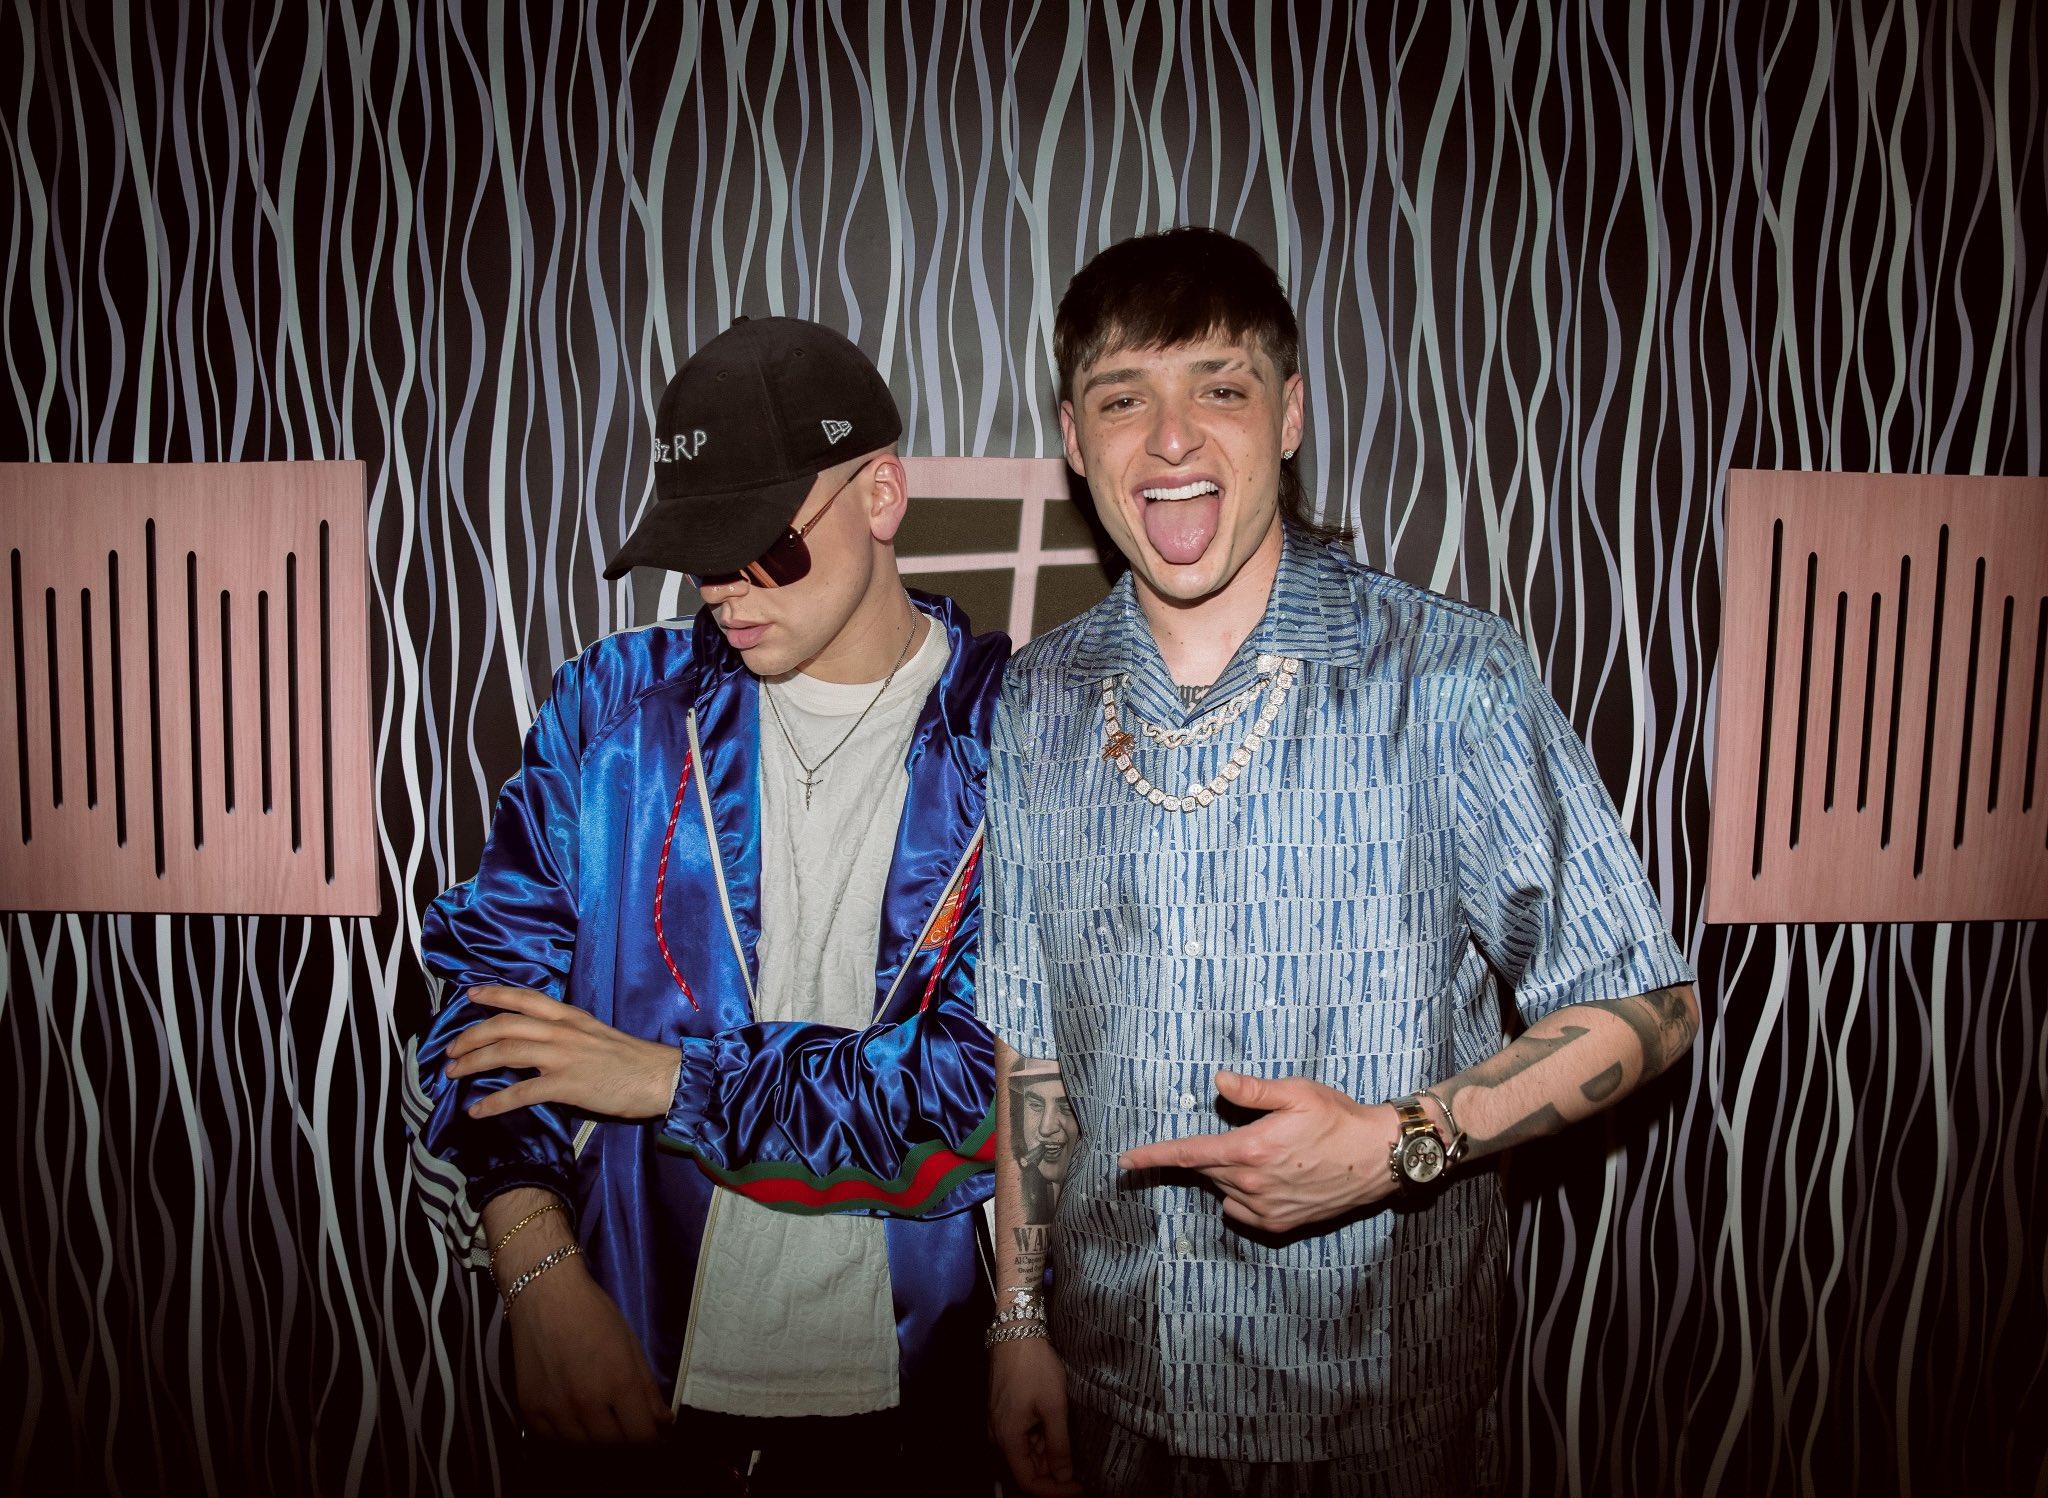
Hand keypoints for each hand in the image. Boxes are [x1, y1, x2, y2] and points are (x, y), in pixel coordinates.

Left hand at [446, 986, 680, 1120]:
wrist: (659, 1077)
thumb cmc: (631, 1059)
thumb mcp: (596, 1034)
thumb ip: (568, 1034)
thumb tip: (542, 1042)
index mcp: (570, 1017)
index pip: (525, 998)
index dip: (494, 994)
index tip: (470, 995)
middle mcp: (562, 1031)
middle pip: (505, 1024)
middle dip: (471, 1035)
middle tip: (450, 1050)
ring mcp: (562, 1057)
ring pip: (505, 1052)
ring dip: (473, 1063)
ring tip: (453, 1074)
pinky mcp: (566, 1085)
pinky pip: (520, 1093)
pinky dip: (493, 1103)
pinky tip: (477, 1111)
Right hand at [506, 1255, 671, 1442]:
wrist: (545, 1295)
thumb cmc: (594, 1314)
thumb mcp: (631, 1346)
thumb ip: (648, 1389)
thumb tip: (663, 1422)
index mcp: (619, 1382)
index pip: (641, 1437)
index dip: (653, 1443)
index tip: (655, 1439)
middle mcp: (587, 1401)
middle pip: (612, 1447)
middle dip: (627, 1442)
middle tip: (629, 1430)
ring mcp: (555, 1408)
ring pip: (582, 1449)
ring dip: (597, 1442)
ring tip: (603, 1425)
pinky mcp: (529, 1409)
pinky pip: (551, 1442)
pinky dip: (566, 1439)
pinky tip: (574, 1424)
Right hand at [988, 1335, 1083, 1496]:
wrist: (1015, 1331)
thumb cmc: (1035, 1367)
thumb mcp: (1054, 1406)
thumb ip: (1059, 1445)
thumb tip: (1064, 1477)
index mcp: (1008, 1439)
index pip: (1029, 1482)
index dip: (1055, 1491)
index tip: (1079, 1486)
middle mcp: (999, 1436)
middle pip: (1026, 1470)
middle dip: (1054, 1474)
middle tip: (1082, 1470)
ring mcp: (999, 1424)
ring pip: (1025, 1454)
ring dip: (1048, 1456)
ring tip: (1074, 1448)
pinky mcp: (1004, 1413)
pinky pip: (1022, 1438)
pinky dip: (1041, 1441)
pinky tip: (1059, 1431)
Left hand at [1117, 1070, 1398, 1232]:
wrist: (1377, 1157)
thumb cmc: (1338, 1118)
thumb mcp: (1296, 1092)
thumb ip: (1252, 1090)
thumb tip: (1217, 1082)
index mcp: (1250, 1149)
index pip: (1188, 1154)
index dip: (1153, 1156)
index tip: (1124, 1161)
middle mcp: (1251, 1184)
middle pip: (1207, 1170)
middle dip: (1210, 1153)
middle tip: (1243, 1135)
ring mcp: (1265, 1209)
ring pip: (1224, 1190)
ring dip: (1228, 1173)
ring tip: (1265, 1154)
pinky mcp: (1280, 1224)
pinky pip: (1242, 1212)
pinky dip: (1242, 1197)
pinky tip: (1267, 1180)